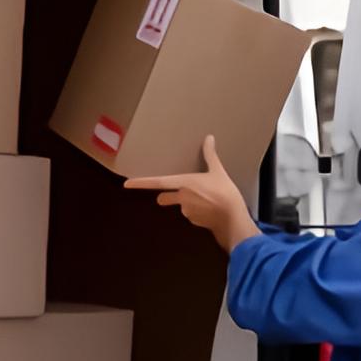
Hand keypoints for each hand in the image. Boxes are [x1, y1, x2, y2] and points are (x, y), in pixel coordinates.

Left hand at [124, 135, 259, 252]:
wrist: (233, 219)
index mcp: (183, 184)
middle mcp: (181, 198)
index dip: (141, 183)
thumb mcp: (218, 171)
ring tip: (205, 198)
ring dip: (187, 203)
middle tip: (177, 190)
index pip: (157, 182)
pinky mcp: (194, 222)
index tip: (127, 184)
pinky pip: (192, 214)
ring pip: (181, 206)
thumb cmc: (224, 193)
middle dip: (166, 196)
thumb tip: (209, 138)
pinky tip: (210, 208)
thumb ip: (210, 155)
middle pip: (164, 197)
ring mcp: (187, 212)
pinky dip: (198, 211)